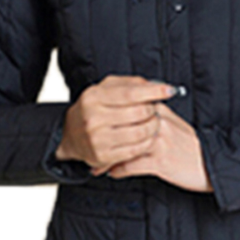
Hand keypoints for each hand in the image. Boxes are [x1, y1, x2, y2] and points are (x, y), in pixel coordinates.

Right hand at [55, 75, 175, 172]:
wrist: (70, 134)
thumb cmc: (93, 108)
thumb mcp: (106, 88)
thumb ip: (130, 83)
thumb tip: (155, 85)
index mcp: (94, 97)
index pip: (130, 93)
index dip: (153, 91)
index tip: (168, 90)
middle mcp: (93, 118)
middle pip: (138, 113)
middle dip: (153, 110)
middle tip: (156, 108)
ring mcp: (98, 139)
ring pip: (139, 133)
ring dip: (153, 126)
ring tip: (153, 122)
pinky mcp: (103, 156)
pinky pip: (135, 150)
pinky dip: (147, 142)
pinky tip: (147, 136)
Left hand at [107, 102, 212, 193]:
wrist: (213, 162)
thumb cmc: (192, 147)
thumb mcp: (175, 124)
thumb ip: (155, 116)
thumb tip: (134, 115)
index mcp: (161, 112)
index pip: (129, 108)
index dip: (110, 119)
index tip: (98, 127)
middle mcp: (159, 124)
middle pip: (123, 126)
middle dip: (105, 138)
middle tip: (90, 148)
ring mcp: (160, 142)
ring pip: (124, 146)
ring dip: (108, 157)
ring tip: (97, 165)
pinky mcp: (161, 160)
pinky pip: (132, 165)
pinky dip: (119, 170)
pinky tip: (112, 173)